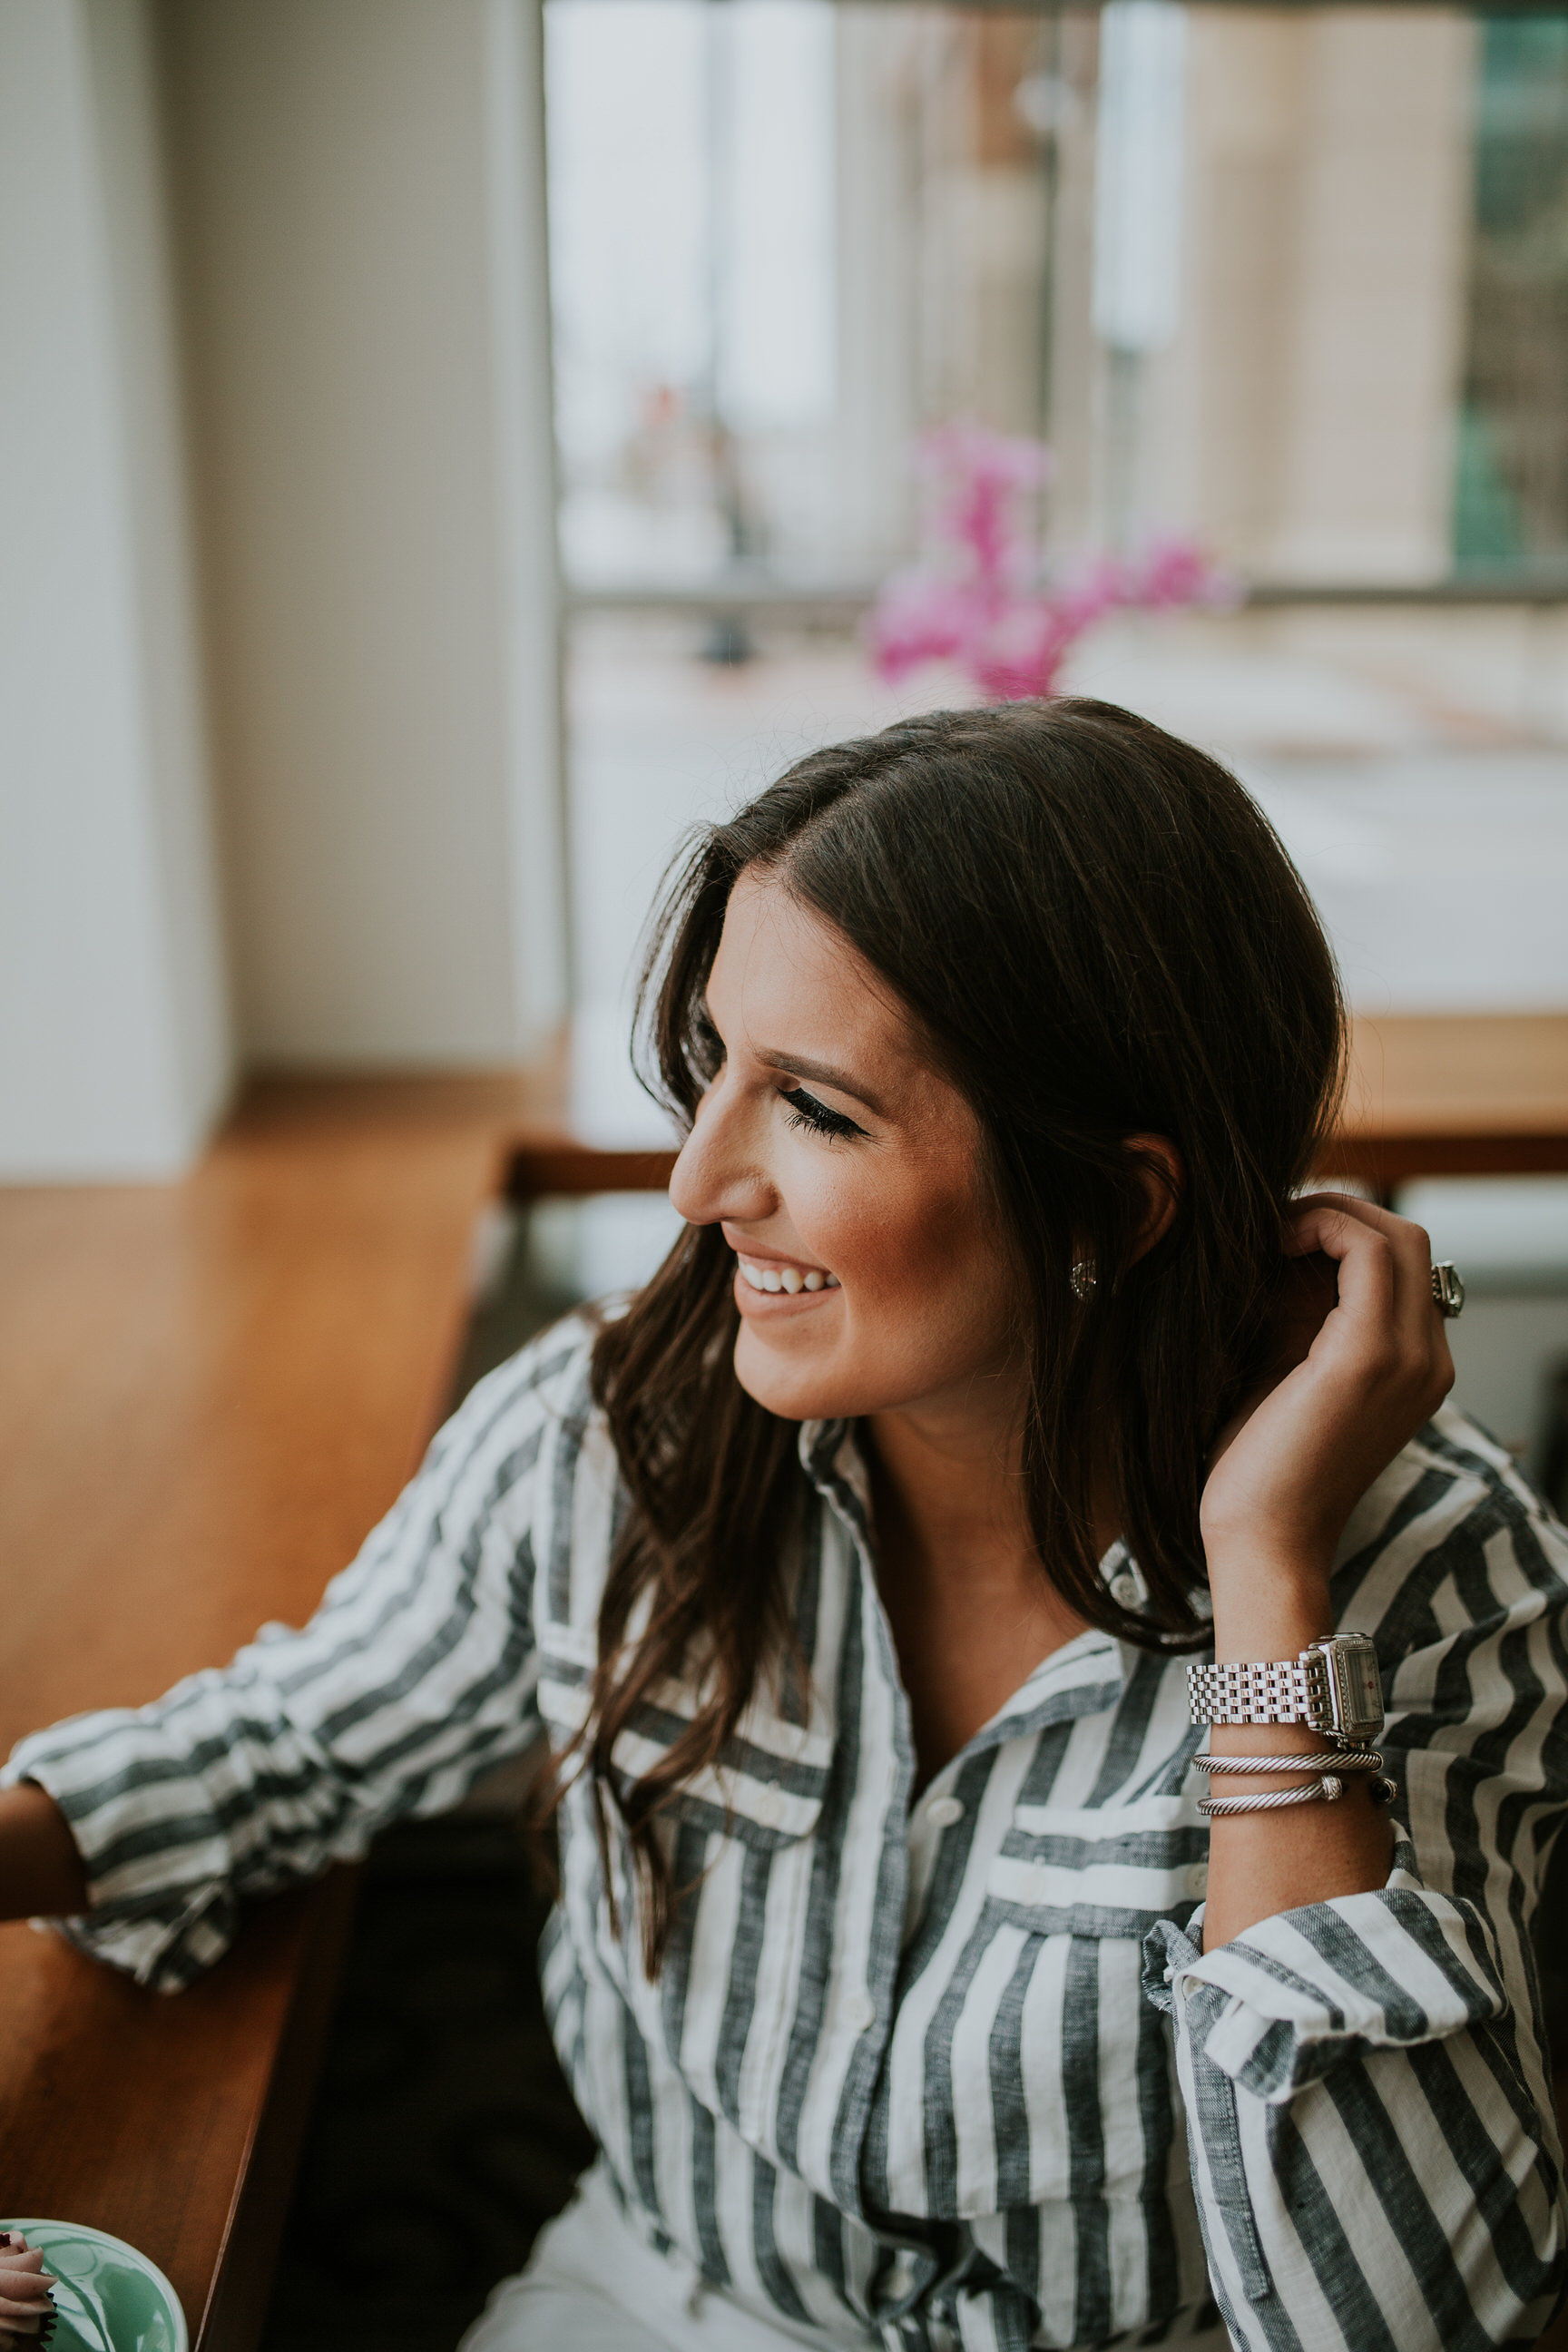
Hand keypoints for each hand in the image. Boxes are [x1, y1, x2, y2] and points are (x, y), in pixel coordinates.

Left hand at [1200, 1194, 1454, 1586]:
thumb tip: (1280, 1240)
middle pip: (1408, 1239)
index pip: (1402, 1265)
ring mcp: (1410, 1356)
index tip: (1277, 1237)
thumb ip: (1300, 1309)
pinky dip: (1320, 1228)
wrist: (1261, 1538)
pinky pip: (1366, 1252)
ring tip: (1271, 1235)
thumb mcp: (1288, 1367)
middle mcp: (1430, 1359)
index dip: (1340, 1233)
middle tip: (1275, 1226)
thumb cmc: (1260, 1465)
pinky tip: (1273, 1246)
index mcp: (1417, 1365)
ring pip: (1395, 1235)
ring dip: (1328, 1216)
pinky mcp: (1369, 1355)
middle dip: (1339, 1214)